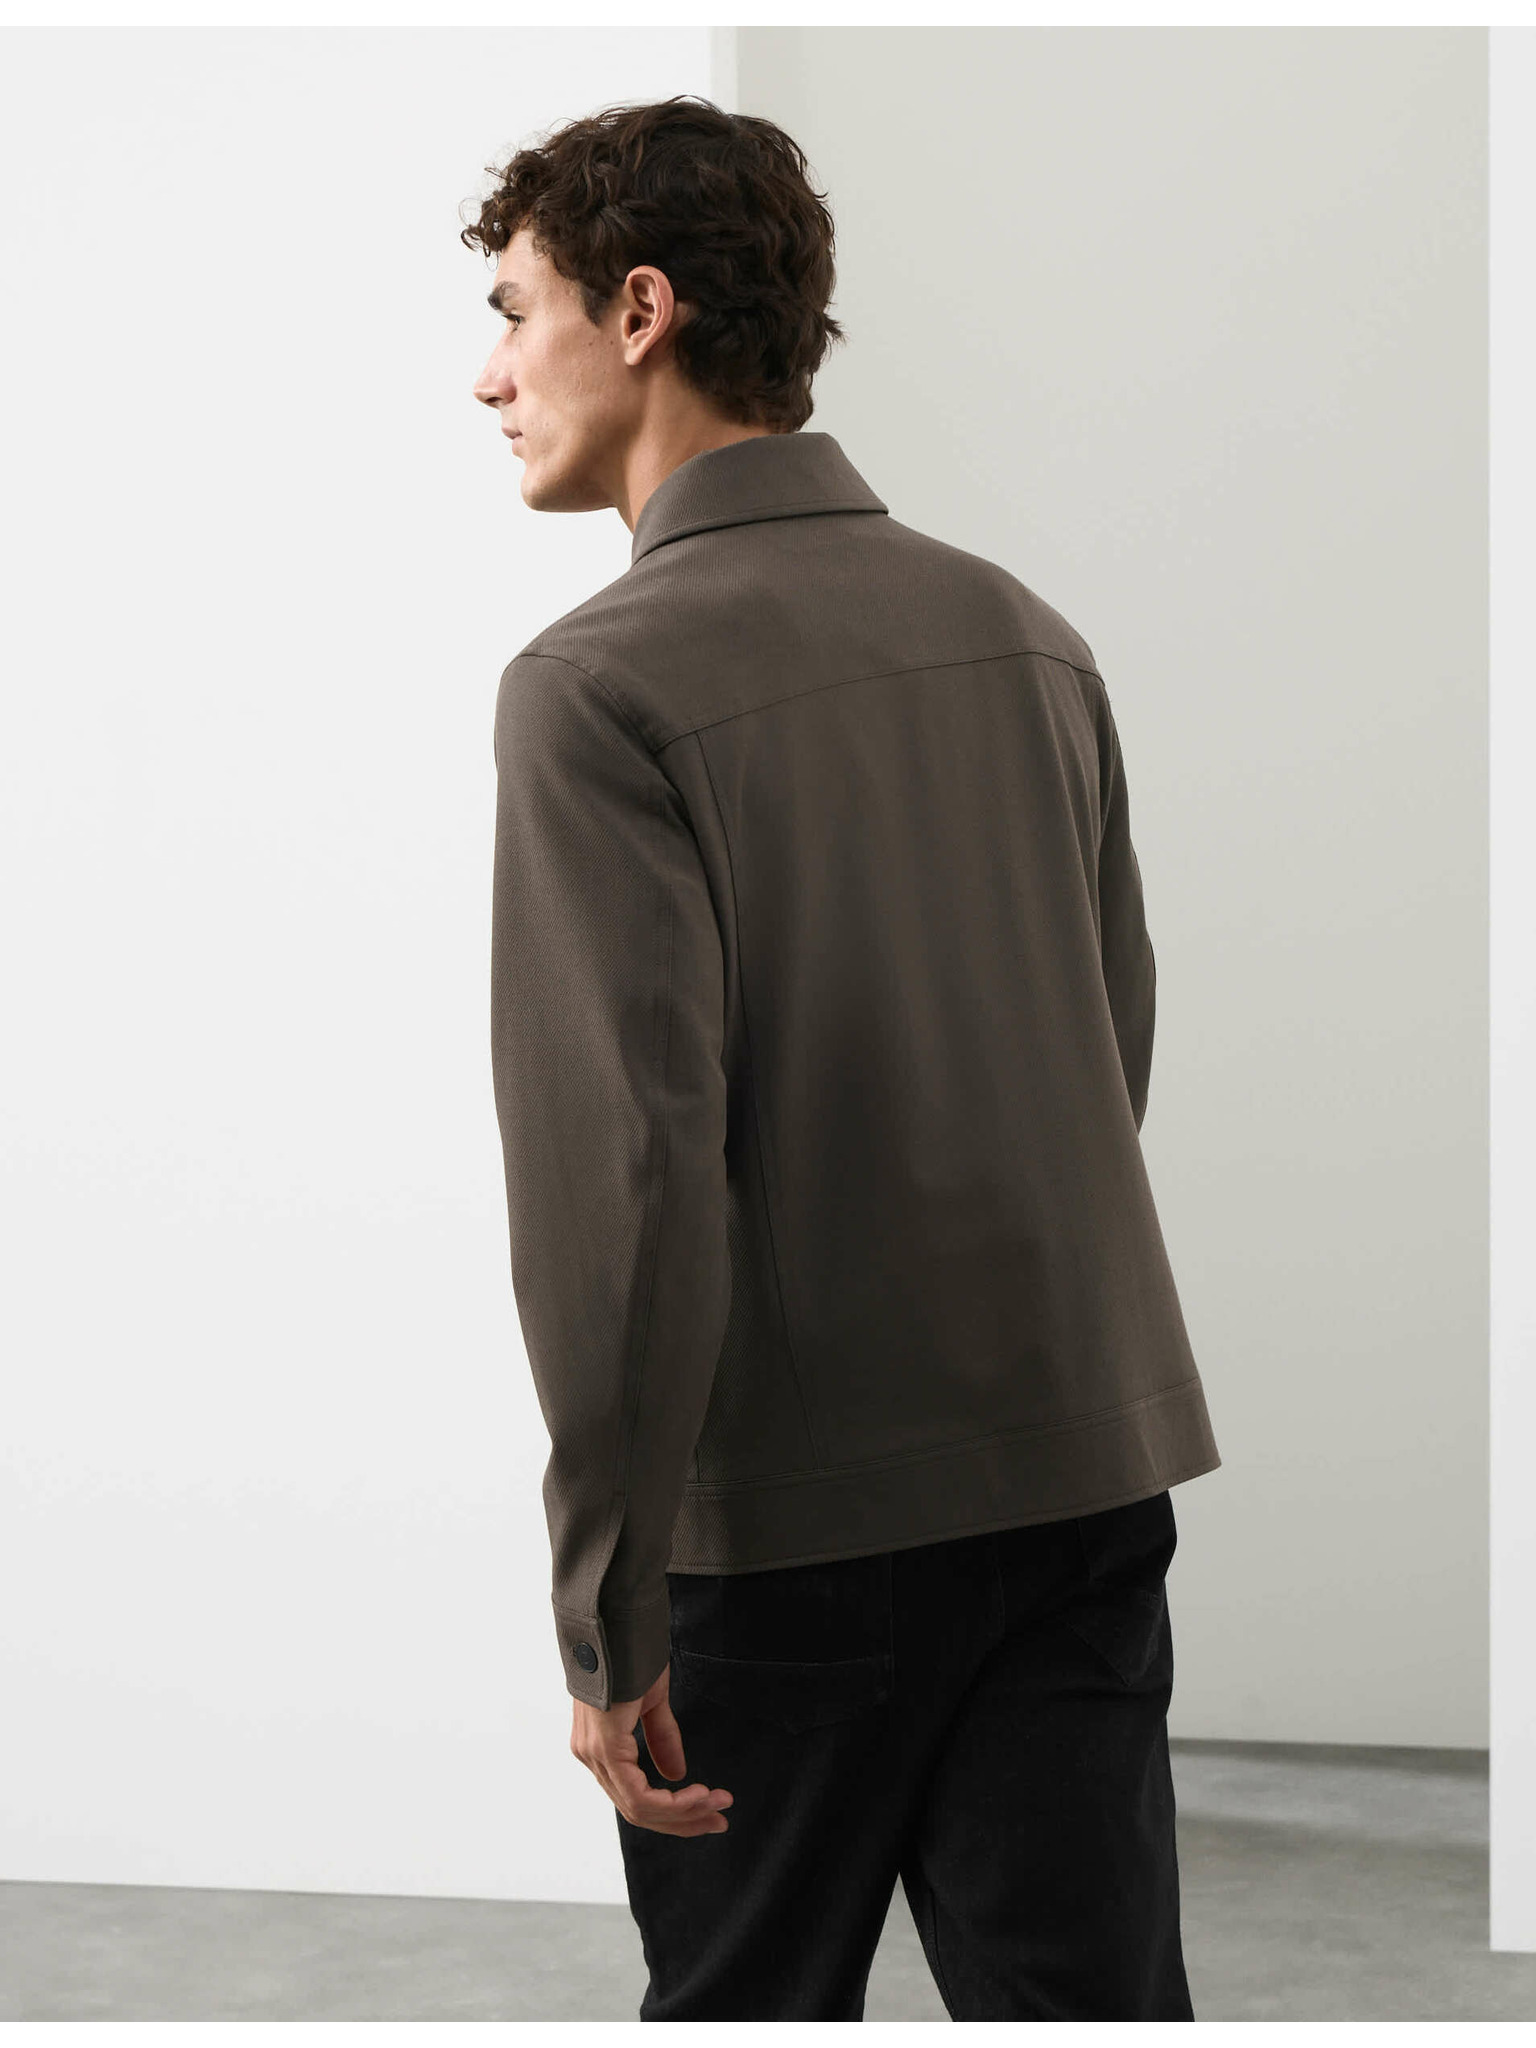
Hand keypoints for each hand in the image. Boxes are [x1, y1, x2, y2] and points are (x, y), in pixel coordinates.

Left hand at [571, 1658, 734, 1836]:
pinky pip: (637, 1795)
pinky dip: (672, 1802)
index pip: (635, 1797)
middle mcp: (591, 1756)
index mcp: (599, 1746)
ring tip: (717, 1805)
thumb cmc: (629, 1652)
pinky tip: (698, 1794)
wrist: (614, 1622)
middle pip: (637, 1810)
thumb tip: (677, 1775)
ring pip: (638, 1807)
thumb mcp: (651, 1700)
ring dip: (683, 1812)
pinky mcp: (604, 1748)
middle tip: (719, 1820)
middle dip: (683, 1820)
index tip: (710, 1808)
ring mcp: (594, 1754)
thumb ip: (661, 1738)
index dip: (674, 1812)